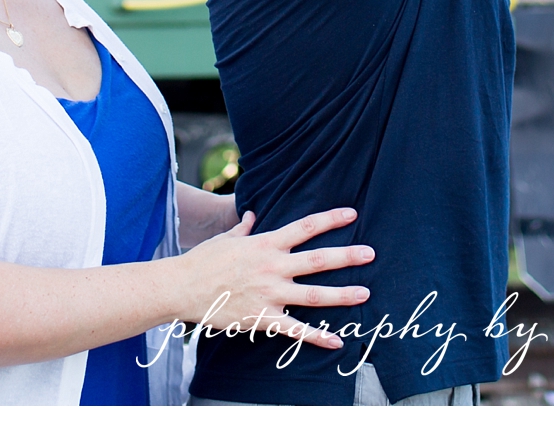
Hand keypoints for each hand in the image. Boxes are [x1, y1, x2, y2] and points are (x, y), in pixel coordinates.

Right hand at [174, 206, 373, 350]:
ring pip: (314, 295)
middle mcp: (273, 266)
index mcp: (266, 243)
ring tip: (365, 294)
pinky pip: (296, 330)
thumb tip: (250, 214)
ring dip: (342, 295)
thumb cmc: (204, 260)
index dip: (330, 219)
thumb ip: (243, 228)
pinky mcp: (263, 318)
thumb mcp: (226, 238)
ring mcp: (270, 293)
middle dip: (347, 256)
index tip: (352, 213)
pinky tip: (336, 341)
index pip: (305, 227)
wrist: (183, 287)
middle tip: (370, 253)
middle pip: (318, 259)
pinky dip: (318, 337)